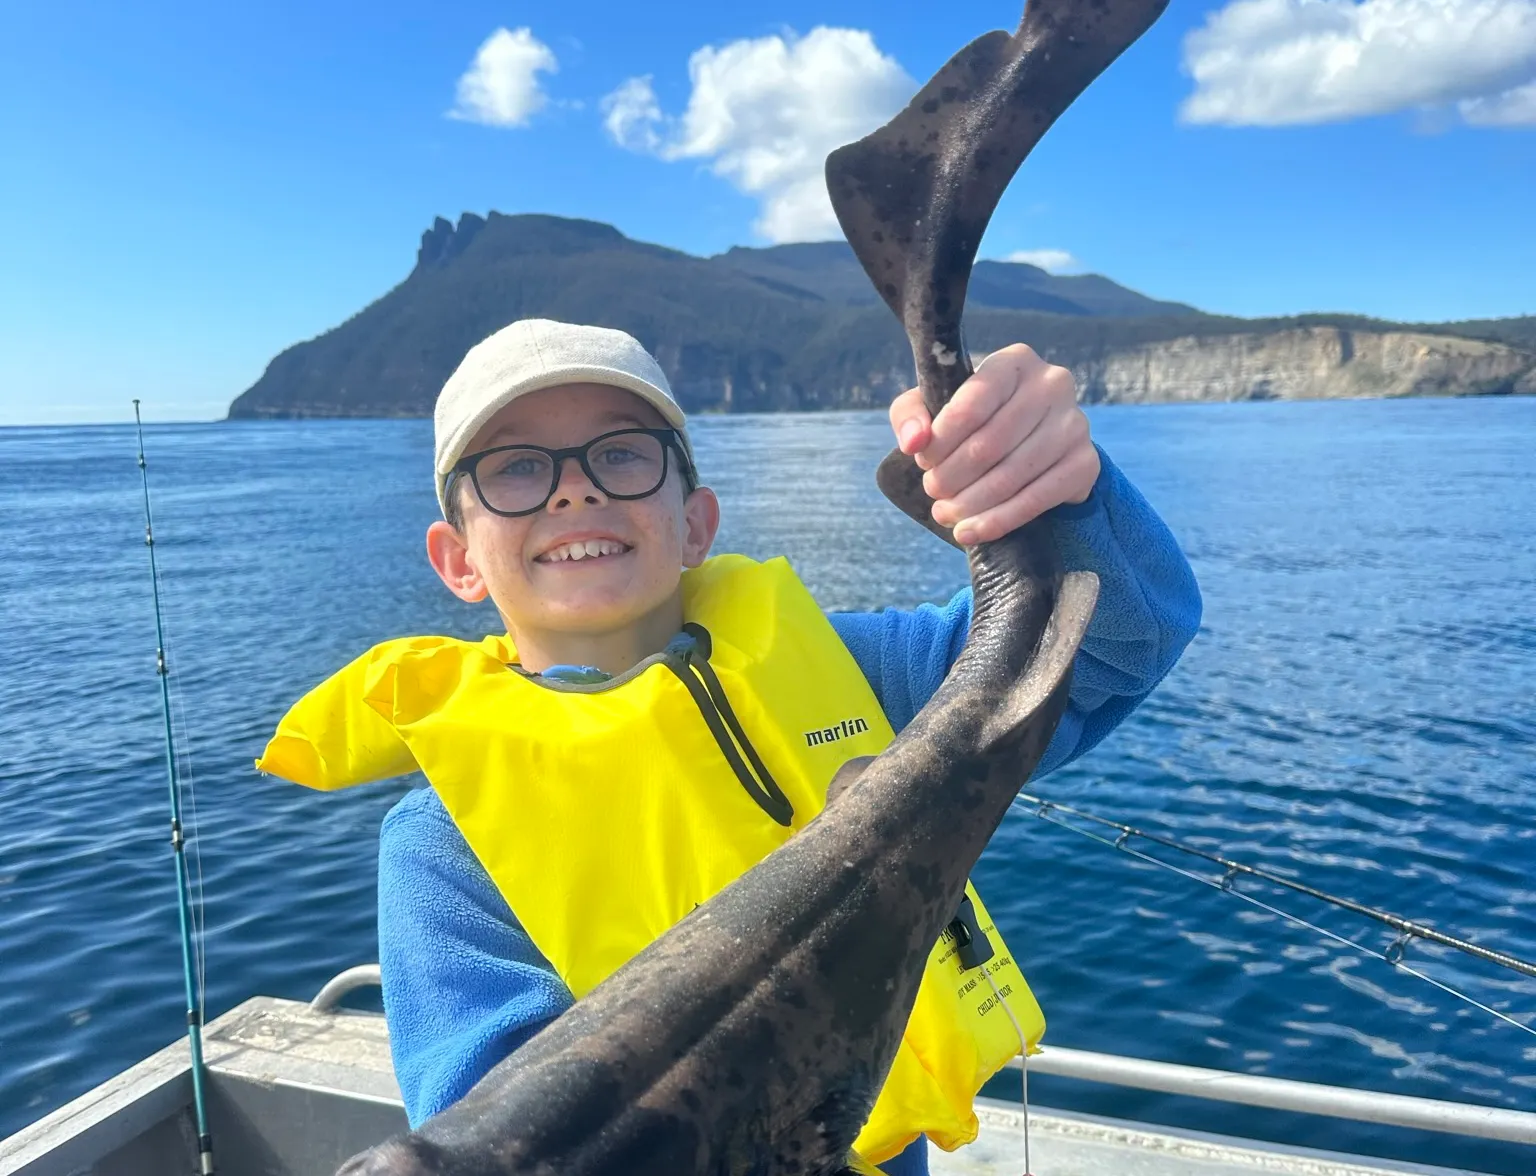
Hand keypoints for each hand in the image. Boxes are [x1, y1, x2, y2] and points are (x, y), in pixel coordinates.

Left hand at [888, 343, 1098, 545]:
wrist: (1034, 439)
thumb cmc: (976, 417)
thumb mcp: (935, 404)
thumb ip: (912, 414)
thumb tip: (913, 442)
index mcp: (1014, 361)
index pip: (972, 403)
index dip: (941, 439)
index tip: (923, 460)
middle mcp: (1052, 385)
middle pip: (990, 444)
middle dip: (951, 476)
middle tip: (934, 491)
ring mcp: (1075, 424)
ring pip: (1011, 475)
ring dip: (970, 503)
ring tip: (945, 513)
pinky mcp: (1085, 463)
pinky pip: (1037, 499)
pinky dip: (998, 521)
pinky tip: (971, 531)